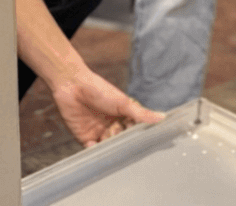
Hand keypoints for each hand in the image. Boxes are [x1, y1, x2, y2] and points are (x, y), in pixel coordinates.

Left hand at [49, 64, 164, 147]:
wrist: (72, 86)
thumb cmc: (99, 90)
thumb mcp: (123, 103)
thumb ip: (142, 114)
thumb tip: (163, 117)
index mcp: (123, 117)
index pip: (134, 131)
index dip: (136, 137)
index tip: (141, 143)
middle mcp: (113, 125)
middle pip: (121, 141)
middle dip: (121, 141)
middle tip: (120, 137)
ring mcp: (99, 132)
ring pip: (108, 147)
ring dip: (108, 146)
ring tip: (108, 139)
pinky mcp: (85, 137)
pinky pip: (92, 149)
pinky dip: (94, 150)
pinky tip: (94, 144)